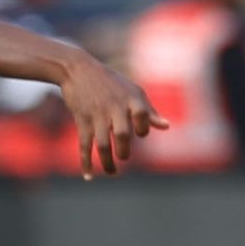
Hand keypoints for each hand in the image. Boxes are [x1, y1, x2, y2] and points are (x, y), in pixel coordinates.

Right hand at [57, 53, 168, 178]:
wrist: (78, 69)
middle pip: (122, 134)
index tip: (140, 133)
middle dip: (124, 151)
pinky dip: (86, 162)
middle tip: (124, 157)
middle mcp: (114, 107)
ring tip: (112, 172)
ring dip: (107, 162)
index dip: (143, 128)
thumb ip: (148, 110)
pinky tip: (89, 175)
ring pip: (103, 144)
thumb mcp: (132, 91)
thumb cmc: (109, 82)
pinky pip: (84, 145)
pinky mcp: (82, 120)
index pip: (142, 117)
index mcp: (130, 98)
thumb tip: (166, 127)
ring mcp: (97, 114)